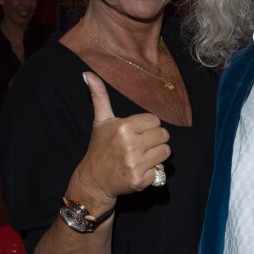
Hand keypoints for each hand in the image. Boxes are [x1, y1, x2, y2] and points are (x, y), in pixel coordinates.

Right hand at [75, 72, 170, 198]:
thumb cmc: (100, 148)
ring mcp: (135, 163)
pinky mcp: (140, 180)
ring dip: (157, 155)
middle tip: (142, 145)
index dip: (148, 127)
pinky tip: (139, 170)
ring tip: (142, 157)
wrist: (94, 179)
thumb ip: (99, 97)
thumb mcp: (100, 121)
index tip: (137, 133)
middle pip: (164, 135)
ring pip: (165, 152)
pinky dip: (153, 172)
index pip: (155, 121)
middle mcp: (130, 145)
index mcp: (124, 127)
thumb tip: (87, 74)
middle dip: (155, 140)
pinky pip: (160, 171)